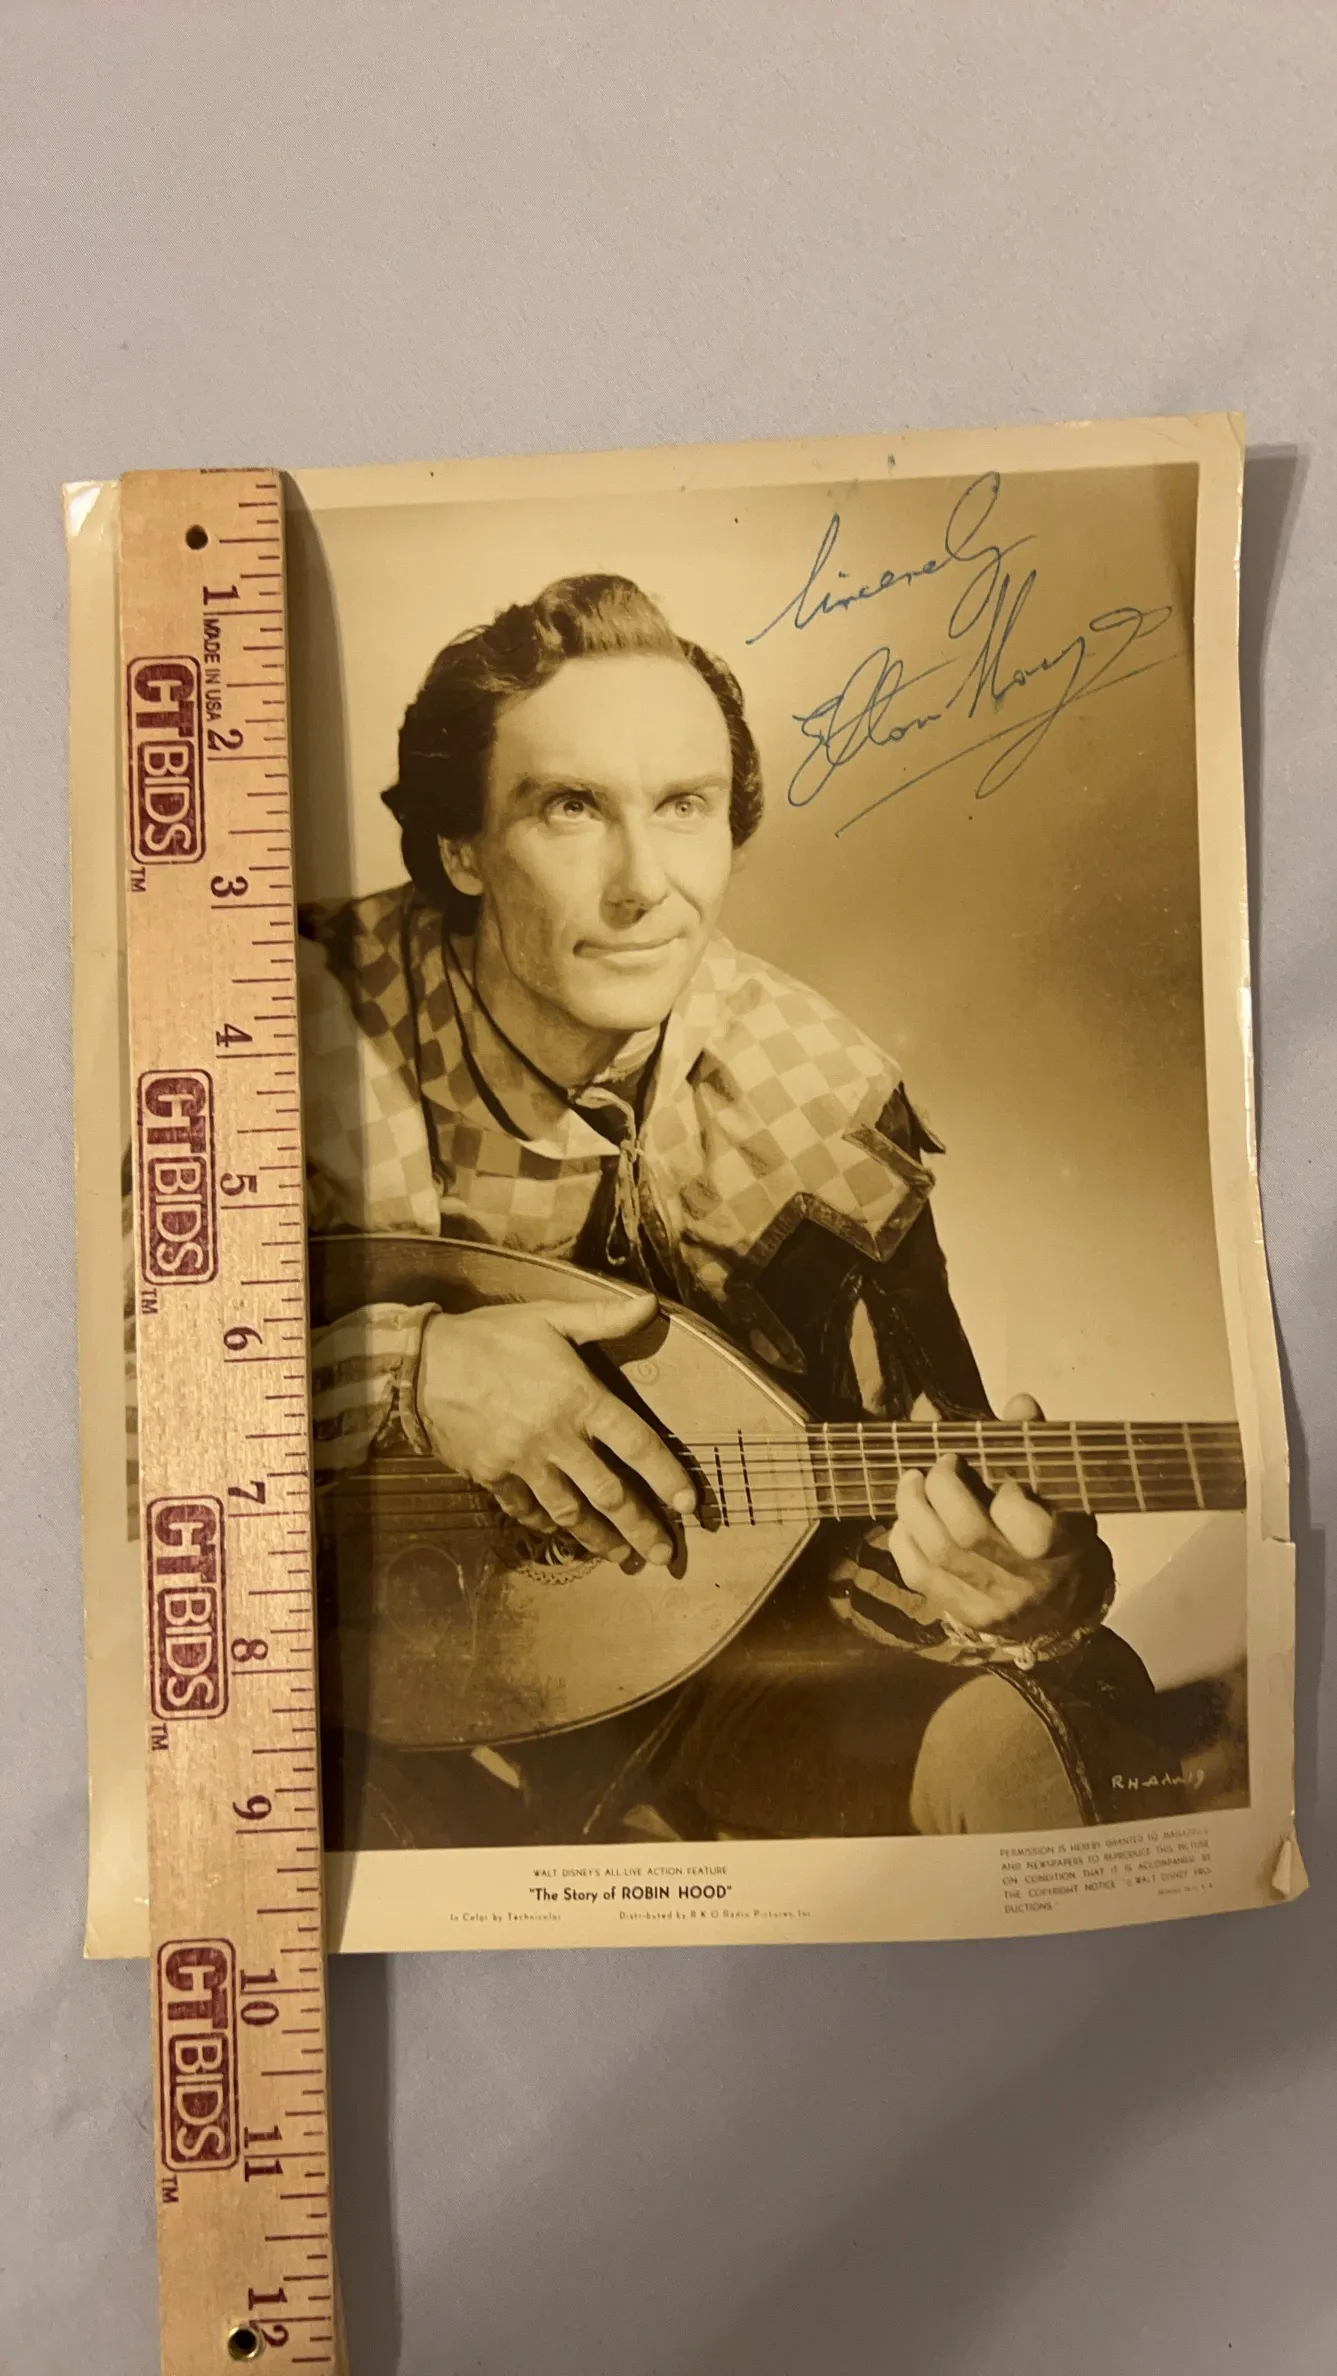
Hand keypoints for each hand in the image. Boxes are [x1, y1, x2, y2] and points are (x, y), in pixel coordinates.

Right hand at [415, 1290, 696, 1567]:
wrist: (422, 1364)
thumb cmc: (491, 1337)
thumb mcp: (550, 1317)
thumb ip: (604, 1317)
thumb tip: (651, 1304)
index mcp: (579, 1398)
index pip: (636, 1444)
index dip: (667, 1476)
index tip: (689, 1505)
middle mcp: (556, 1437)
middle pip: (609, 1493)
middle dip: (641, 1527)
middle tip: (664, 1552)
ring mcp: (523, 1462)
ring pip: (570, 1512)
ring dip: (601, 1538)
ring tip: (623, 1556)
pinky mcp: (493, 1475)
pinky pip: (527, 1508)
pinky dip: (549, 1525)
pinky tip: (564, 1533)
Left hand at [843, 1393, 1113, 1650]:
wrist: (1065, 1611)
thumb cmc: (1062, 1538)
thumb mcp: (1064, 1494)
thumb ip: (1038, 1448)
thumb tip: (1018, 1403)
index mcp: (1062, 1546)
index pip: (1028, 1524)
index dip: (1005, 1494)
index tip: (1002, 1476)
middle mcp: (1026, 1581)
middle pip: (966, 1534)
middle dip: (941, 1488)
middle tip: (940, 1465)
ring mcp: (993, 1603)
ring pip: (937, 1553)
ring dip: (913, 1507)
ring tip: (912, 1481)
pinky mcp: (964, 1615)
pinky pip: (919, 1576)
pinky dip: (904, 1540)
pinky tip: (907, 1519)